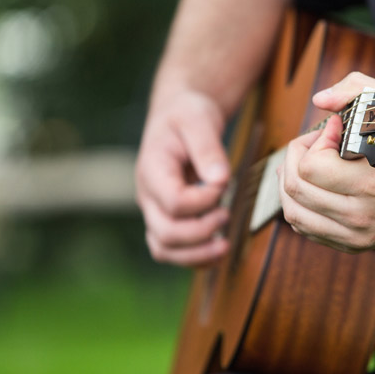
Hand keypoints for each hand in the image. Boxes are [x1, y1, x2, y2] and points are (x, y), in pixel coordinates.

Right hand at [136, 88, 230, 266]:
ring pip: (164, 249)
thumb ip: (207, 147)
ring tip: (224, 245)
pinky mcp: (166, 218)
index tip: (223, 182)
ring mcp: (154, 210)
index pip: (173, 201)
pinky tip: (217, 249)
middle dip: (201, 232)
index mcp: (152, 170)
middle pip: (165, 233)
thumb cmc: (187, 116)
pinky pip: (172, 250)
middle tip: (226, 215)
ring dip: (196, 254)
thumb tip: (220, 180)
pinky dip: (194, 257)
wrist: (178, 118)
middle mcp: (148, 195)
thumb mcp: (199, 119)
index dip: (203, 201)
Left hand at [278, 72, 374, 252]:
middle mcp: (361, 215)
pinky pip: (307, 229)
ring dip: (288, 183)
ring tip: (304, 164)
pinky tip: (310, 187)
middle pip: (295, 189)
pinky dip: (299, 206)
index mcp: (371, 183)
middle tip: (313, 143)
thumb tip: (319, 102)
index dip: (312, 141)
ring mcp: (357, 235)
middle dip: (294, 157)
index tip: (332, 129)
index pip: (310, 167)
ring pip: (294, 214)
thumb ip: (355, 91)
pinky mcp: (355, 245)